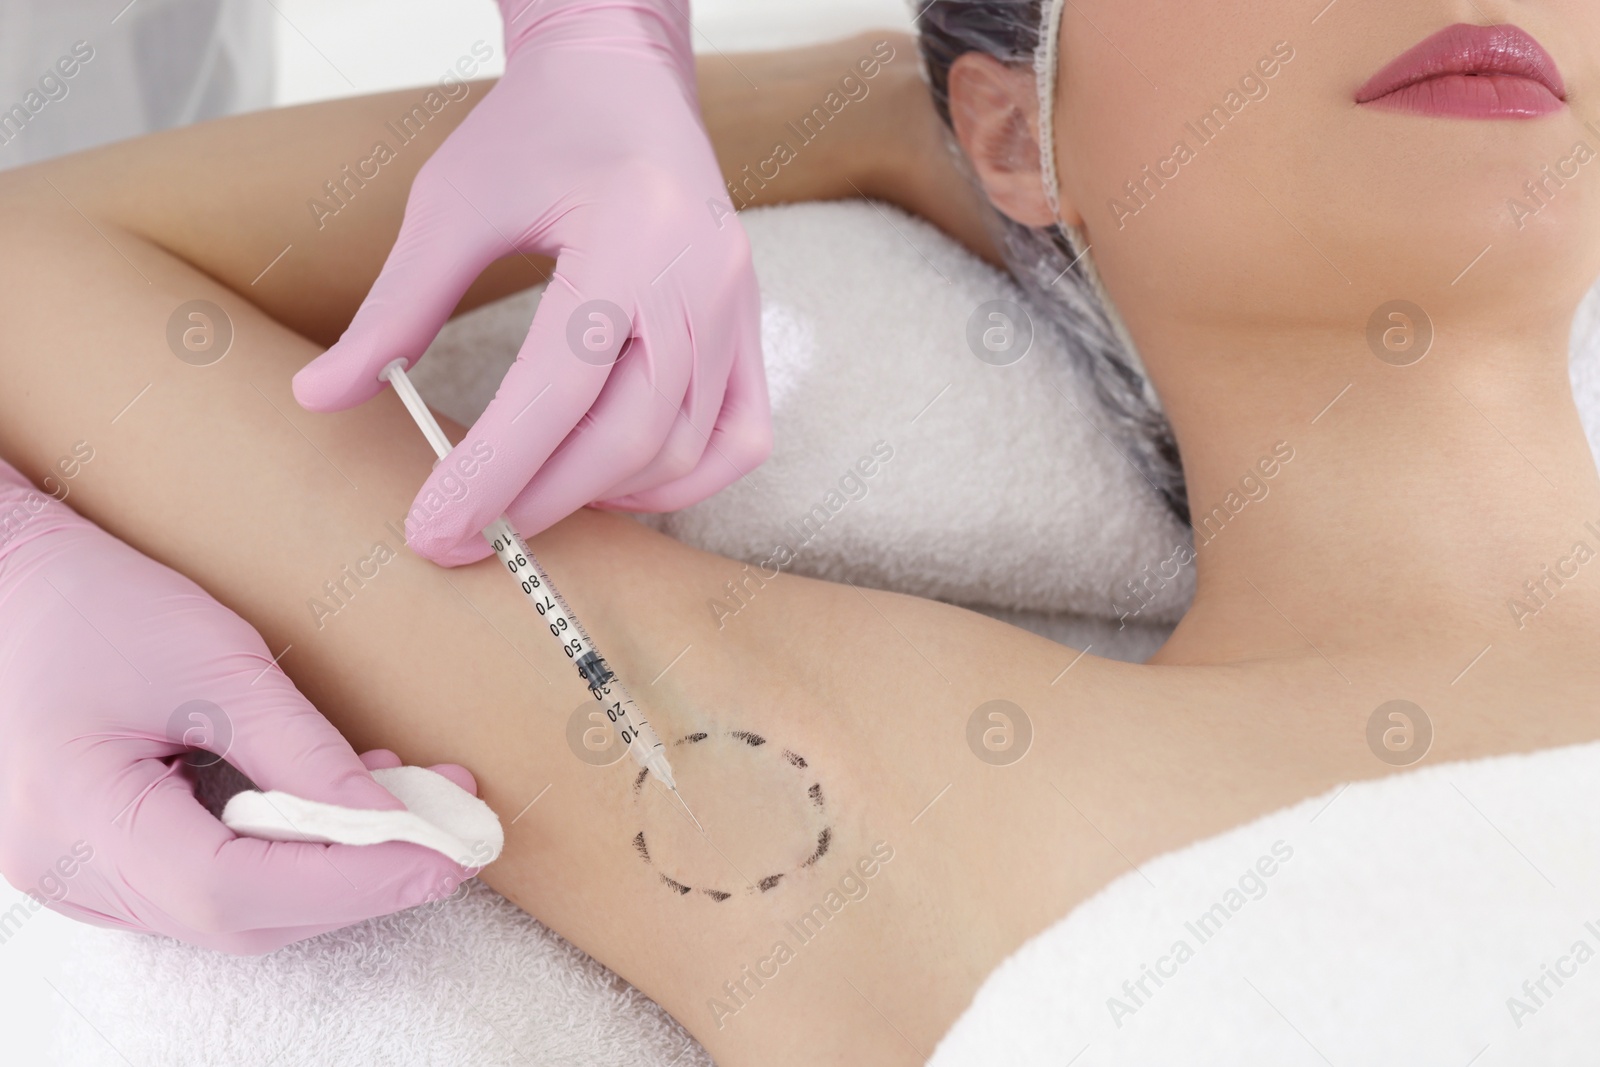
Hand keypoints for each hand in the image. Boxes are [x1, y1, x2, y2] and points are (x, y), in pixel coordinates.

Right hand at [0, 464, 474, 953]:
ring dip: (329, 870)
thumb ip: (303, 751)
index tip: (440, 856)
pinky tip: (337, 807)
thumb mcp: (216, 662)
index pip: (232, 891)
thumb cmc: (93, 604)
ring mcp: (80, 875)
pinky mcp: (103, 860)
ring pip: (229, 910)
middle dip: (356, 881)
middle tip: (447, 835)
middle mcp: (70, 872)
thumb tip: (394, 819)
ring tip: (406, 808)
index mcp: (79, 820)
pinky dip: (285, 855)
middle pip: (237, 917)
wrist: (12, 585)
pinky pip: (207, 882)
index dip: (349, 882)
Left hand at [292, 0, 769, 566]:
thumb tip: (321, 395)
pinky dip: (678, 482)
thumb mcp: (451, 203)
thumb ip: (395, 307)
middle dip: (542, 500)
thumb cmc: (536, 129)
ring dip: (605, 496)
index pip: (562, 385)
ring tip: (529, 503)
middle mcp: (702, 276)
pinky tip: (612, 482)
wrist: (623, 75)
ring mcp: (739, 307)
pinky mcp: (750, 328)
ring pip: (685, 450)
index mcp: (632, 230)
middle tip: (467, 538)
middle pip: (631, 434)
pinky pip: (738, 440)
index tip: (435, 529)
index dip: (497, 470)